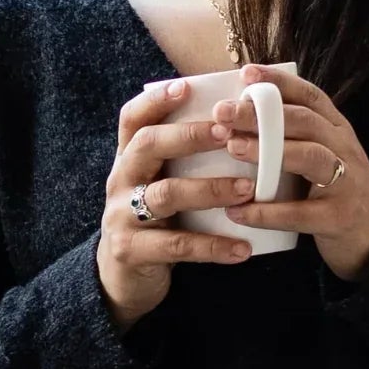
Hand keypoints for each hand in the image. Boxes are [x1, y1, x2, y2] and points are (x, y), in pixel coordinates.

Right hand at [96, 77, 257, 332]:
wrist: (124, 280)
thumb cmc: (157, 222)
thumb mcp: (161, 185)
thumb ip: (182, 159)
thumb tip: (238, 123)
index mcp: (128, 160)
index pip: (132, 119)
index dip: (156, 101)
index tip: (187, 87)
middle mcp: (120, 181)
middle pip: (148, 146)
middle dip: (190, 136)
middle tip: (230, 133)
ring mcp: (121, 216)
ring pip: (165, 195)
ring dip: (209, 189)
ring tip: (248, 190)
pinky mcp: (131, 251)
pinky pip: (176, 245)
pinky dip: (212, 246)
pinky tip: (243, 249)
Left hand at [215, 65, 368, 279]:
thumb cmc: (334, 193)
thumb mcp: (322, 157)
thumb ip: (294, 138)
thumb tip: (241, 118)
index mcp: (338, 130)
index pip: (310, 97)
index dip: (279, 82)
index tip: (246, 73)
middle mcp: (345, 150)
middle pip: (305, 122)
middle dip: (262, 114)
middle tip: (223, 112)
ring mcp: (346, 183)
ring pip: (310, 157)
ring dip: (268, 150)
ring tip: (232, 147)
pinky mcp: (338, 218)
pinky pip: (299, 213)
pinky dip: (266, 212)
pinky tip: (236, 211)